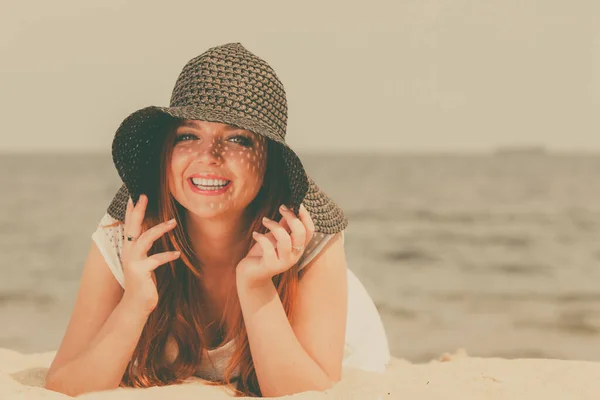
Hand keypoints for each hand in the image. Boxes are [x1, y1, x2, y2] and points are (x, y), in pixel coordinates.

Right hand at [120, 194, 180, 314]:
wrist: (136, 304)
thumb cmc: (142, 282)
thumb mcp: (143, 261)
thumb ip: (145, 248)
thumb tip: (153, 233)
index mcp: (129, 248)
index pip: (129, 225)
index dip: (131, 211)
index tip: (135, 195)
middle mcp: (128, 252)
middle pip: (133, 226)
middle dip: (138, 211)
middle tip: (143, 196)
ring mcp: (133, 261)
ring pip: (145, 239)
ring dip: (160, 229)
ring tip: (173, 222)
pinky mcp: (141, 271)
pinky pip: (156, 260)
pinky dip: (167, 256)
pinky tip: (178, 254)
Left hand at [236, 204, 314, 287]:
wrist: (250, 275)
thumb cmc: (264, 253)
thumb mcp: (275, 237)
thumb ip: (284, 225)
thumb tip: (291, 207)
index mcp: (299, 247)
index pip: (310, 230)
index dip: (305, 215)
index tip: (296, 203)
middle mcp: (295, 255)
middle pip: (300, 233)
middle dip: (291, 217)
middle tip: (281, 207)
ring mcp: (284, 262)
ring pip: (285, 239)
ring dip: (274, 225)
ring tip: (265, 220)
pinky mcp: (270, 266)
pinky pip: (268, 247)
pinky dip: (261, 237)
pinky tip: (255, 234)